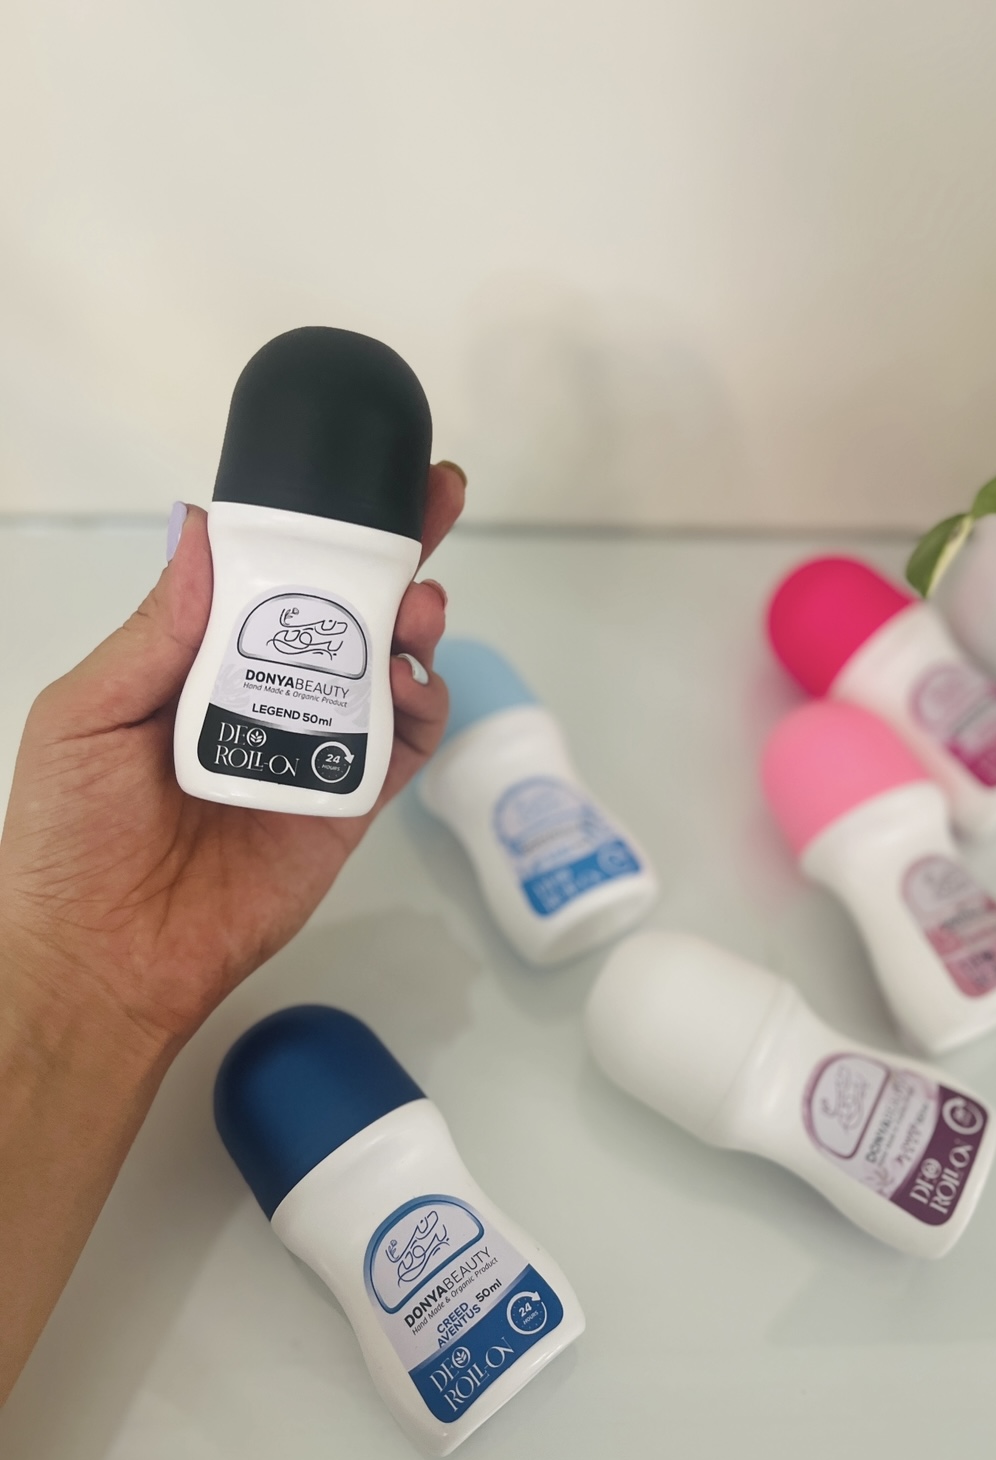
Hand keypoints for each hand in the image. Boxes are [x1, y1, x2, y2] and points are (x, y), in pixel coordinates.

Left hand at [0, 462, 463, 1055]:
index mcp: (200, 659)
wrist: (104, 957)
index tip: (359, 477)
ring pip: (383, 667)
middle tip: (436, 503)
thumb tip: (205, 530)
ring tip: (420, 608)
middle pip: (344, 609)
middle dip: (396, 553)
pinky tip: (413, 682)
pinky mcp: (347, 804)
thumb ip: (155, 629)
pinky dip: (421, 707)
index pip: (270, 576)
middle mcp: (264, 692)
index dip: (316, 526)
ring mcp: (311, 746)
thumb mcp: (86, 713)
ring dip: (414, 624)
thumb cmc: (70, 833)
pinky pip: (400, 746)